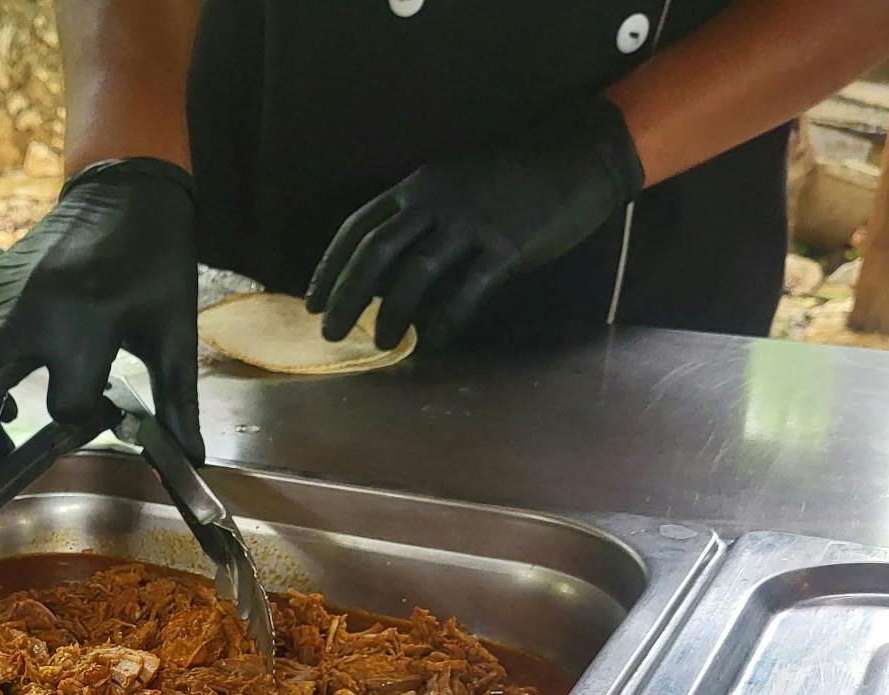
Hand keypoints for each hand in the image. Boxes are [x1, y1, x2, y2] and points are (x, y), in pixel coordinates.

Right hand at [0, 158, 201, 500]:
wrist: (124, 191)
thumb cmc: (156, 262)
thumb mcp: (174, 332)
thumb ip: (177, 400)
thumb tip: (191, 460)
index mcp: (84, 324)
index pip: (67, 405)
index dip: (83, 424)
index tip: (103, 421)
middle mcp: (32, 312)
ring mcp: (3, 297)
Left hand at [306, 96, 645, 350]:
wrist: (576, 156)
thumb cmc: (508, 176)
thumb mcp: (451, 182)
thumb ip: (416, 219)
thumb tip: (381, 275)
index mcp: (417, 185)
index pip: (357, 227)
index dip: (330, 268)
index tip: (313, 303)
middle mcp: (437, 200)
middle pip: (376, 253)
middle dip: (348, 296)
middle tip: (331, 332)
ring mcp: (472, 222)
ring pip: (416, 274)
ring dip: (392, 314)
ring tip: (381, 343)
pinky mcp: (506, 246)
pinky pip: (467, 291)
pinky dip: (445, 322)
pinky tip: (432, 344)